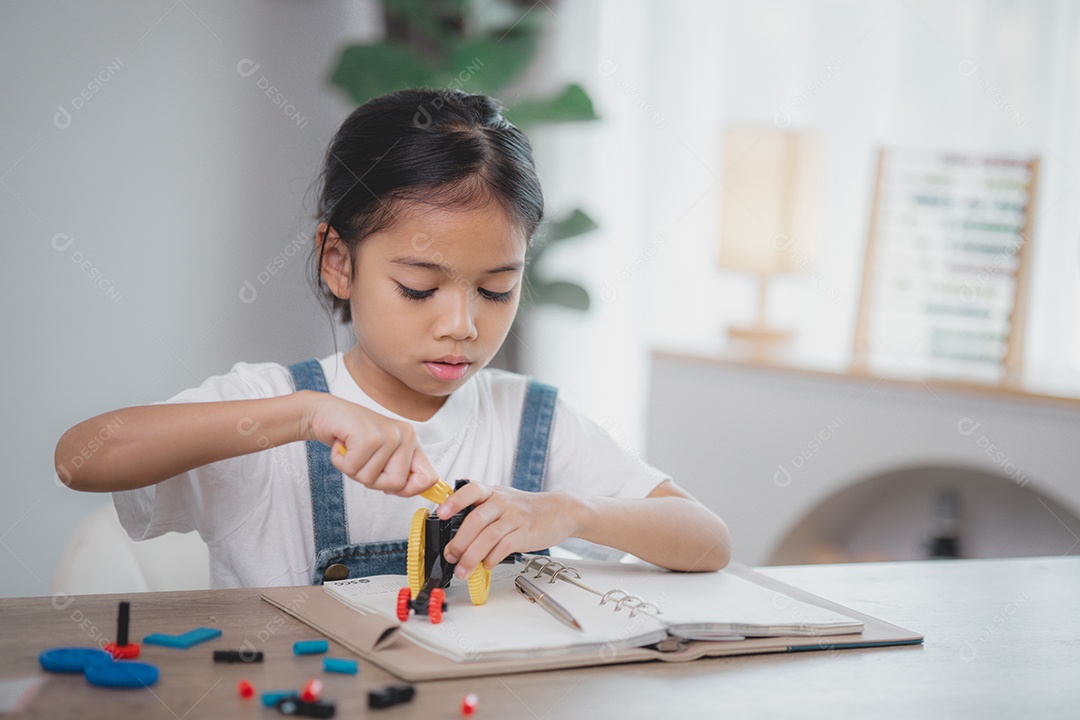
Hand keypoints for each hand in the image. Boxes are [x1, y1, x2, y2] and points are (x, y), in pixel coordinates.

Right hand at [306, 393, 437, 495]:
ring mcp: (388, 435)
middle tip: (362, 460)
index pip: (428, 477)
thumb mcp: (380, 457)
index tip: (391, 488)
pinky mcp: (369, 436)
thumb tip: (407, 490)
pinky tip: (343, 445)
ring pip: (372, 479)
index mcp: (411, 442)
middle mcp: (405, 436)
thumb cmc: (353, 436)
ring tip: (351, 450)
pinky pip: (353, 469)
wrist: (327, 414)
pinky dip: (341, 462)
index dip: (411, 490)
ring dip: (353, 470)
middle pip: (396, 484)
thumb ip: (396, 472)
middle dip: (372, 480)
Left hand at [437, 482, 582, 578]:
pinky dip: (492, 558)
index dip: (454, 501)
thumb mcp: (502, 499)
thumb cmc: (526, 509)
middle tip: (450, 556)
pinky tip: (486, 565)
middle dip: (459, 541)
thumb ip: (480, 510)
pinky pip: (504, 547)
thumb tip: (454, 533)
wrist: (560, 510)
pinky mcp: (525, 533)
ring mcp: (515, 517)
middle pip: (476, 519)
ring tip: (463, 570)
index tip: (441, 513)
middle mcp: (502, 502)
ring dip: (472, 556)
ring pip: (488, 536)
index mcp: (492, 493)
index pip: (471, 490)